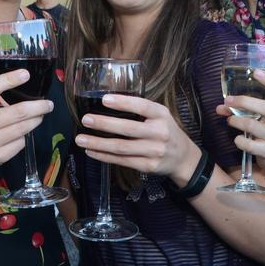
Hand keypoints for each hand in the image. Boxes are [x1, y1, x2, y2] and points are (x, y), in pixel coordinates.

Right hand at [0, 69, 52, 176]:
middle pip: (18, 112)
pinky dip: (24, 135)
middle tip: (48, 103)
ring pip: (23, 128)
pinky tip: (21, 132)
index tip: (26, 74)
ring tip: (40, 114)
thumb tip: (5, 73)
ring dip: (36, 120)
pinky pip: (20, 143)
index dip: (10, 79)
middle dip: (39, 106)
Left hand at [74, 94, 196, 179]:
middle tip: (86, 120)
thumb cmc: (165, 131)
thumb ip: (141, 110)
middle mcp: (159, 132)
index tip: (104, 99)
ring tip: (80, 139)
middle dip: (104, 124)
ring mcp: (154, 151)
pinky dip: (104, 156)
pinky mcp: (148, 166)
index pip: (142, 106)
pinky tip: (91, 151)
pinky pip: (122, 161)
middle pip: (128, 128)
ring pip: (121, 147)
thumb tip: (108, 101)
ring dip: (98, 143)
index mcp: (161, 115)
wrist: (184, 158)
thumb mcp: (160, 115)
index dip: (123, 103)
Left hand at [216, 68, 264, 172]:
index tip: (256, 72)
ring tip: (229, 120)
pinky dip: (239, 141)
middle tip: (229, 100)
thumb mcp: (260, 117)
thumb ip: (241, 109)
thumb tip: (219, 106)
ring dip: (236, 121)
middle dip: (245, 102)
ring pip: (253, 126)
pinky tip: (237, 139)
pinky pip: (250, 145)